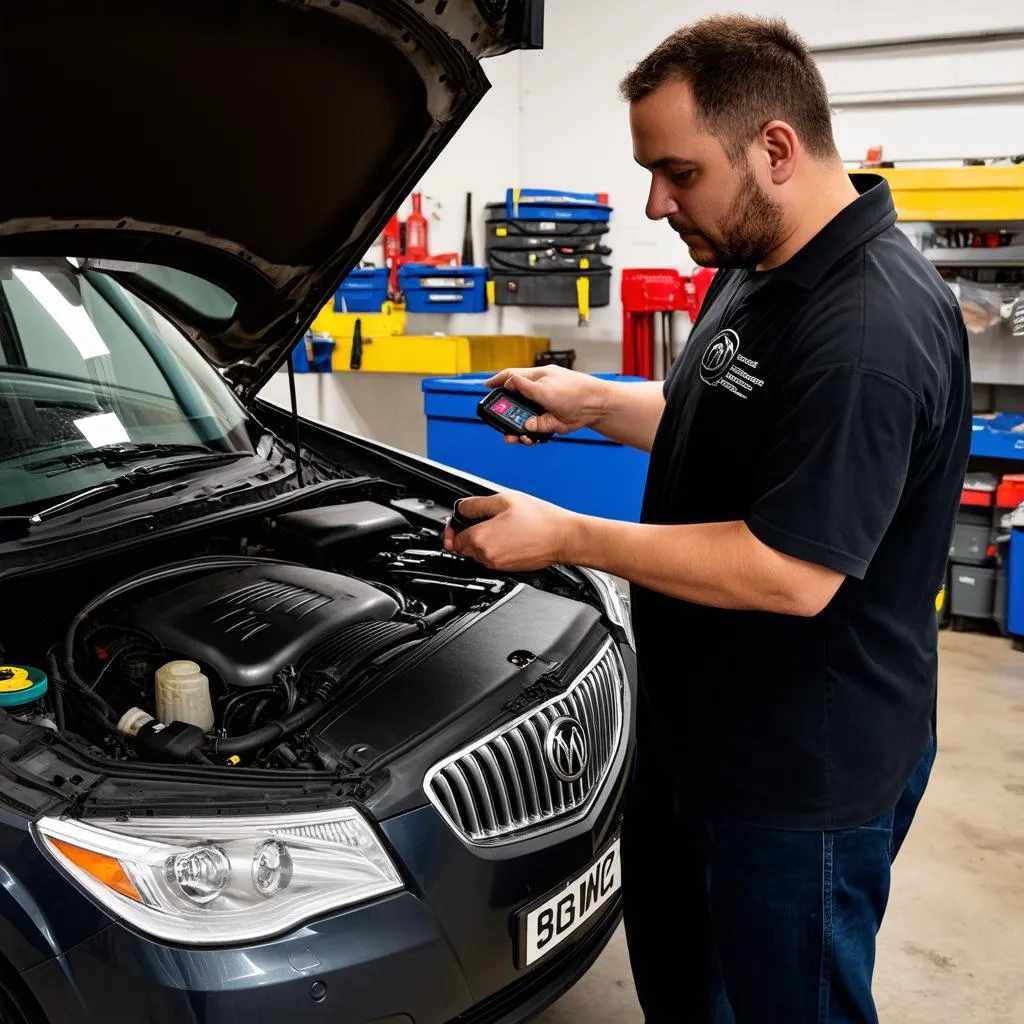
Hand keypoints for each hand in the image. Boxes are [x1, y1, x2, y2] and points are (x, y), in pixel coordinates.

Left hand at [442, 491, 579, 570]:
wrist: (563, 537)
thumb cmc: (539, 519)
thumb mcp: (503, 500)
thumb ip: (475, 505)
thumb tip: (461, 509)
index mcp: (480, 539)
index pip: (452, 538)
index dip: (454, 527)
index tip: (459, 521)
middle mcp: (486, 556)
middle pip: (464, 547)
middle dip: (469, 533)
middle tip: (486, 519)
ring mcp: (498, 565)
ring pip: (479, 553)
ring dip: (484, 541)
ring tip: (503, 526)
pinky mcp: (509, 568)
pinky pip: (493, 558)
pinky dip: (496, 548)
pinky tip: (511, 536)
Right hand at [485, 366, 607, 445]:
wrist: (596, 407)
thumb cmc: (575, 391)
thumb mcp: (544, 388)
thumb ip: (525, 387)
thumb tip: (509, 384)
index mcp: (536, 378)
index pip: (512, 377)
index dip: (498, 382)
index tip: (486, 387)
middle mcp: (538, 393)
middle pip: (515, 403)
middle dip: (505, 414)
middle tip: (499, 422)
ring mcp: (544, 408)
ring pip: (523, 420)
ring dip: (516, 429)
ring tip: (514, 436)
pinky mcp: (550, 423)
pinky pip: (534, 431)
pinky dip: (528, 436)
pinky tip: (528, 439)